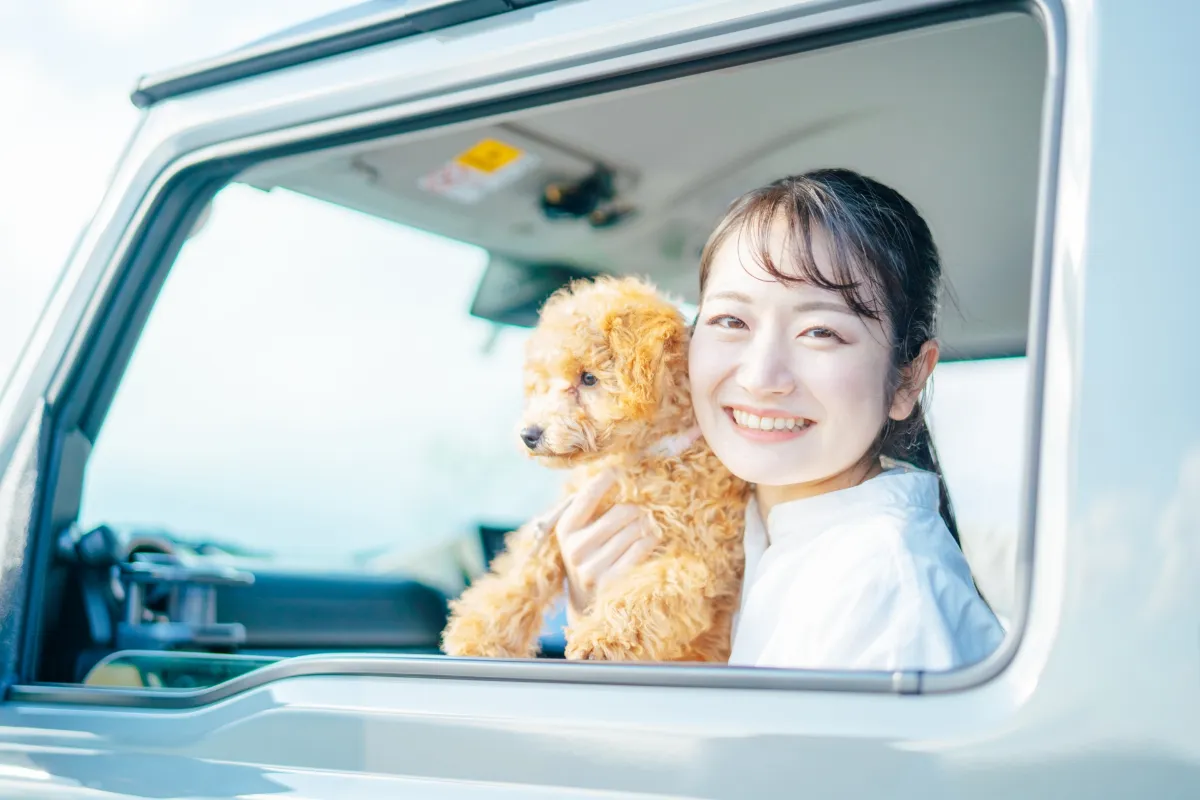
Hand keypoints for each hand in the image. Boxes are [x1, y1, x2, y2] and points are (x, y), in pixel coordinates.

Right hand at [554, 470, 655, 615]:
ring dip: (647, 523)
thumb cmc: (588, 554)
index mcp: (565, 529)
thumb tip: (618, 472)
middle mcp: (576, 549)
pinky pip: (642, 548)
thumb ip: (591, 505)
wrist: (586, 601)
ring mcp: (594, 568)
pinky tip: (651, 537)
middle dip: (637, 507)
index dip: (609, 477)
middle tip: (641, 509)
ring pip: (636, 529)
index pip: (589, 494)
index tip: (621, 471)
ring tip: (646, 524)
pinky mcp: (614, 582)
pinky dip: (651, 539)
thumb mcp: (580, 530)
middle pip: (622, 512)